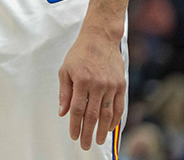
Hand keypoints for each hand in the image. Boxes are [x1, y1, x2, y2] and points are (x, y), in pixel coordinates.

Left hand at [58, 28, 124, 150]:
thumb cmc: (80, 53)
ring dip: (102, 130)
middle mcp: (97, 85)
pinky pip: (118, 107)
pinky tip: (109, 128)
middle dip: (87, 132)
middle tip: (84, 145)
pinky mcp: (121, 85)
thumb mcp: (65, 70)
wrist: (100, 38)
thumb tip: (62, 112)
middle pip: (92, 115)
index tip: (73, 135)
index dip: (74, 125)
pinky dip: (114, 120)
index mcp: (81, 81)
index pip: (77, 109)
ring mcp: (111, 85)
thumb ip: (64, 92)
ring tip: (97, 141)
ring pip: (107, 114)